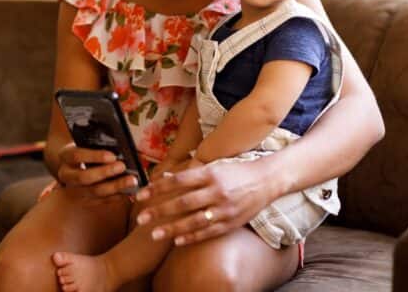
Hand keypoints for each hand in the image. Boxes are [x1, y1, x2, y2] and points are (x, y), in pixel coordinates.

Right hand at [56, 143, 138, 196]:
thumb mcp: (86, 142)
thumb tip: (119, 139)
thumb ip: (98, 141)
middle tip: (122, 166)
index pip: (76, 156)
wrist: (74, 165)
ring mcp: (75, 189)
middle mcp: (67, 175)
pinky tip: (130, 191)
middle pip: (84, 177)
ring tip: (132, 180)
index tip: (112, 155)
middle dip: (105, 172)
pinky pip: (102, 201)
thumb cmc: (86, 148)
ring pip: (94, 192)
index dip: (94, 156)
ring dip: (115, 186)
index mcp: (65, 156)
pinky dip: (117, 196)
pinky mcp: (85, 200)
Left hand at [135, 158, 277, 244]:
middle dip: (160, 211)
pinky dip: (192, 237)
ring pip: (194, 221)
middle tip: (141, 218)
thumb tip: (164, 176)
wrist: (267, 180)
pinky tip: (177, 241)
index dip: (158, 188)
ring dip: (172, 229)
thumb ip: (189, 173)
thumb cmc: (236, 171)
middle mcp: (216, 191)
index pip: (178, 181)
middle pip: (182, 202)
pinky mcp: (231, 222)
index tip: (141, 195)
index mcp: (210, 174)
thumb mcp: (214, 166)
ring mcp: (224, 208)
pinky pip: (208, 232)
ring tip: (154, 234)